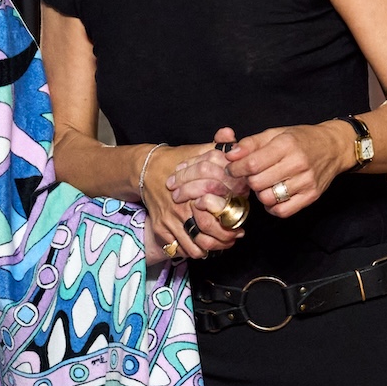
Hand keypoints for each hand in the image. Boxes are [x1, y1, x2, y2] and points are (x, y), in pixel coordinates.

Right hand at [143, 131, 243, 261]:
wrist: (145, 170)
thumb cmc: (174, 161)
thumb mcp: (197, 151)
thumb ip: (217, 145)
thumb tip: (230, 134)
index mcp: (194, 195)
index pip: (216, 220)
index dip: (231, 229)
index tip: (241, 228)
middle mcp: (181, 211)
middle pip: (206, 239)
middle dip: (223, 243)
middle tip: (232, 239)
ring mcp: (169, 222)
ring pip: (193, 248)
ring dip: (208, 250)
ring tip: (219, 245)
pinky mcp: (160, 229)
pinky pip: (177, 249)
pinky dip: (190, 251)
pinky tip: (199, 245)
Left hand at [225, 121, 349, 218]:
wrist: (333, 148)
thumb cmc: (301, 140)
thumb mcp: (275, 134)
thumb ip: (250, 144)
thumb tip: (230, 154)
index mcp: (286, 144)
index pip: (252, 164)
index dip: (236, 169)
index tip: (233, 169)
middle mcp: (298, 163)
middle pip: (257, 183)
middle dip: (249, 180)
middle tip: (253, 175)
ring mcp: (306, 181)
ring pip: (268, 198)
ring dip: (261, 193)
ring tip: (266, 183)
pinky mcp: (311, 196)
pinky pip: (282, 211)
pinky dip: (272, 206)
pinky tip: (274, 195)